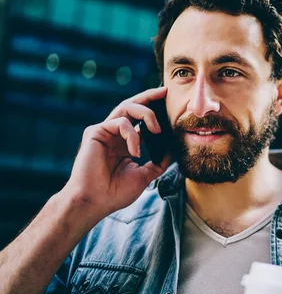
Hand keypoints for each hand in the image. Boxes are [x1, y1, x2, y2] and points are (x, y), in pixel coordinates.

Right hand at [63, 87, 170, 217]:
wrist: (94, 202)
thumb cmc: (115, 192)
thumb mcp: (144, 175)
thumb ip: (159, 162)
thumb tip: (173, 149)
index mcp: (125, 142)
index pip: (141, 119)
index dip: (155, 109)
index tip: (170, 102)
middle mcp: (114, 133)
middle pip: (133, 105)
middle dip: (150, 96)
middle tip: (165, 91)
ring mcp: (104, 131)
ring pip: (127, 107)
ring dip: (146, 114)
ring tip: (157, 129)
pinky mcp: (95, 132)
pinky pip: (120, 123)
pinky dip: (132, 135)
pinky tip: (135, 152)